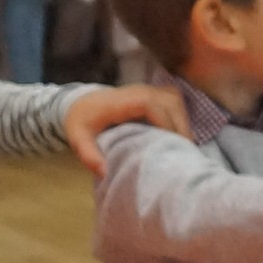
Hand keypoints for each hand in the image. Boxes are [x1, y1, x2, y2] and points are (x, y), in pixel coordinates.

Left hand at [62, 83, 189, 169]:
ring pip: (176, 100)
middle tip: (184, 151)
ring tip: (182, 144)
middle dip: (180, 126)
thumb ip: (89, 156)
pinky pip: (174, 100)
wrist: (81, 102)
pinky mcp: (154, 92)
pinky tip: (178, 134)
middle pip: (170, 102)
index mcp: (122, 102)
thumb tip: (105, 173)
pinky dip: (180, 116)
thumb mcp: (78, 138)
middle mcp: (139, 91)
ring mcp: (148, 89)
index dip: (165, 123)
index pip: (151, 105)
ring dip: (183, 121)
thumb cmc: (82, 121)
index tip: (170, 145)